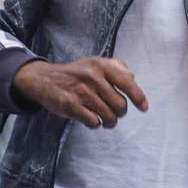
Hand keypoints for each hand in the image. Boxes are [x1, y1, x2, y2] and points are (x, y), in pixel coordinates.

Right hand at [12, 56, 147, 128]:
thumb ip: (116, 68)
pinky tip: (92, 119)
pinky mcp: (70, 105)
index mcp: (101, 65)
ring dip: (109, 121)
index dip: (138, 97)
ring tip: (105, 119)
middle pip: (120, 105)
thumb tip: (133, 77)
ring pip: (108, 116)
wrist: (44, 79)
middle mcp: (92, 77)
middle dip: (120, 112)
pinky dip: (95, 124)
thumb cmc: (76, 73)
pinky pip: (93, 122)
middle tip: (114, 112)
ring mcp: (81, 92)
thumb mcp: (95, 63)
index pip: (127, 82)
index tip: (143, 108)